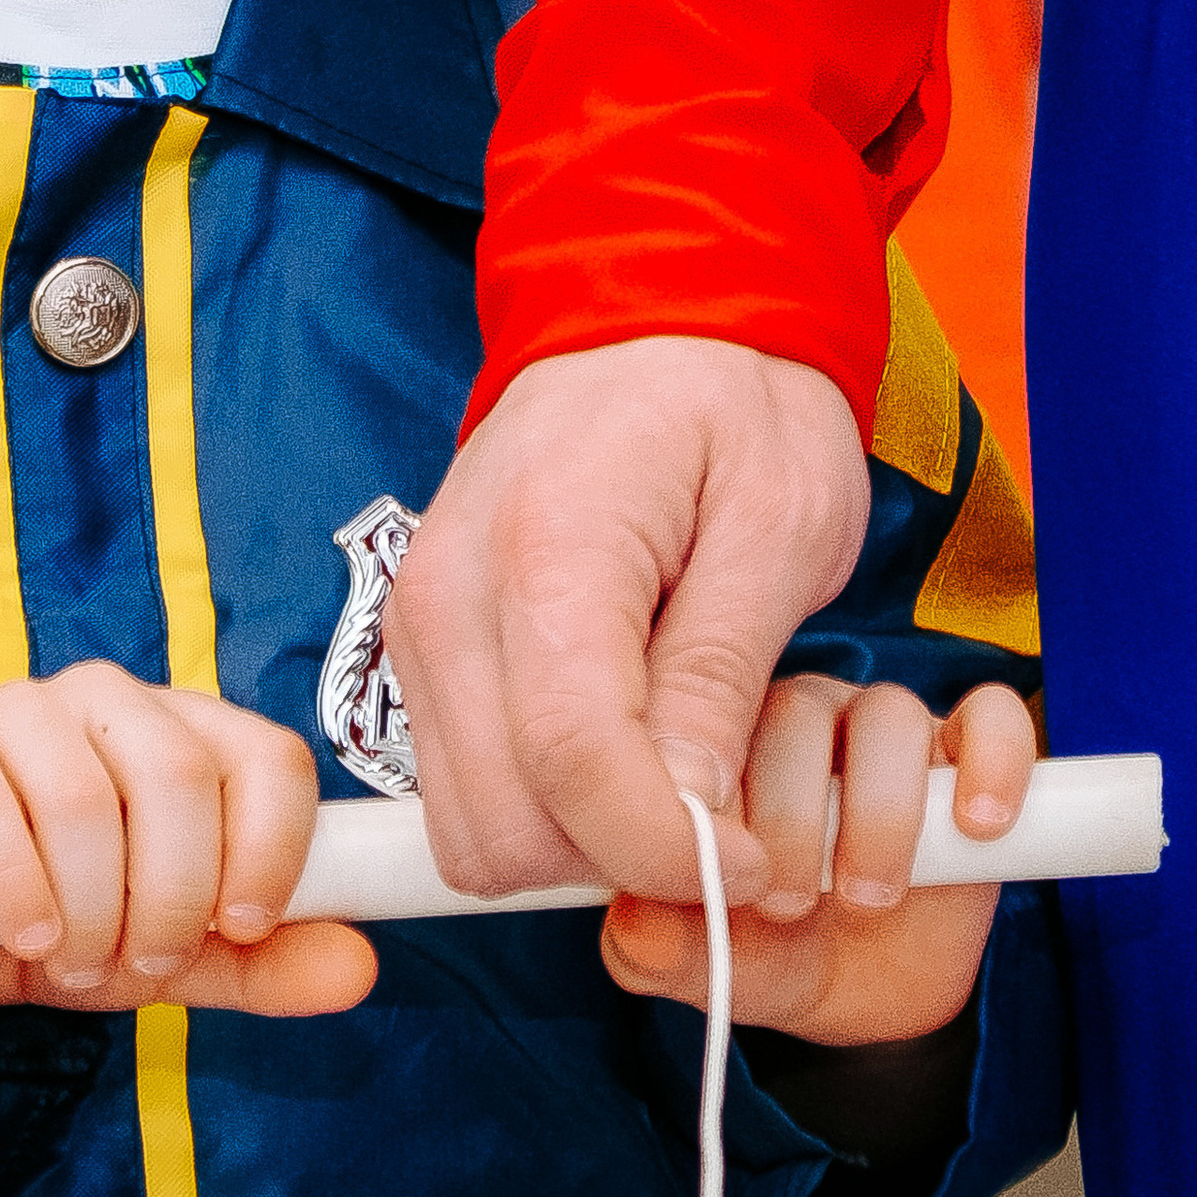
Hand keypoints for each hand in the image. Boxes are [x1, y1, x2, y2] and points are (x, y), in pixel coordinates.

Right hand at [0, 661, 376, 1018]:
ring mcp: (19, 710)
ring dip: (89, 908)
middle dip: (171, 894)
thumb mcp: (170, 957)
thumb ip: (260, 963)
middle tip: (142, 964)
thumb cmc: (64, 922)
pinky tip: (26, 937)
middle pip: (179, 774)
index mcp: (185, 734)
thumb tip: (359, 968)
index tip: (242, 926)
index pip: (267, 757)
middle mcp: (110, 702)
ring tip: (74, 960)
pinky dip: (17, 889)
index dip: (271, 848)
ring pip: (85, 797)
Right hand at [386, 338, 871, 908]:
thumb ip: (719, 670)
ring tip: (679, 794)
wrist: (646, 331)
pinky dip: (544, 817)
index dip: (666, 847)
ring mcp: (417, 631)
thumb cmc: (732, 409)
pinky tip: (626, 767)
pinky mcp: (419, 657)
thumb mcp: (779, 520)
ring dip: (577, 851)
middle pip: (501, 822)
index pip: (573, 757)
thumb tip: (689, 814)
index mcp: (547, 548)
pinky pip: (465, 792)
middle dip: (618, 861)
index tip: (752, 865)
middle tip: (726, 835)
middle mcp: (447, 599)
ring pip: (471, 829)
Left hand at [599, 675, 1033, 1039]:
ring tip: (871, 894)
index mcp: (720, 747)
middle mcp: (799, 723)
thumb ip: (654, 945)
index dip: (716, 799)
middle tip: (795, 900)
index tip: (723, 880)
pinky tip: (977, 827)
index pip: (706, 721)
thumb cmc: (767, 954)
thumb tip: (636, 920)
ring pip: (889, 715)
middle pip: (798, 712)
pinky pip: (990, 717)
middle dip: (795, 817)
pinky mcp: (965, 753)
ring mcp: (883, 731)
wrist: (858, 996)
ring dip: (884, 813)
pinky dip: (991, 762)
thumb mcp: (701, 966)